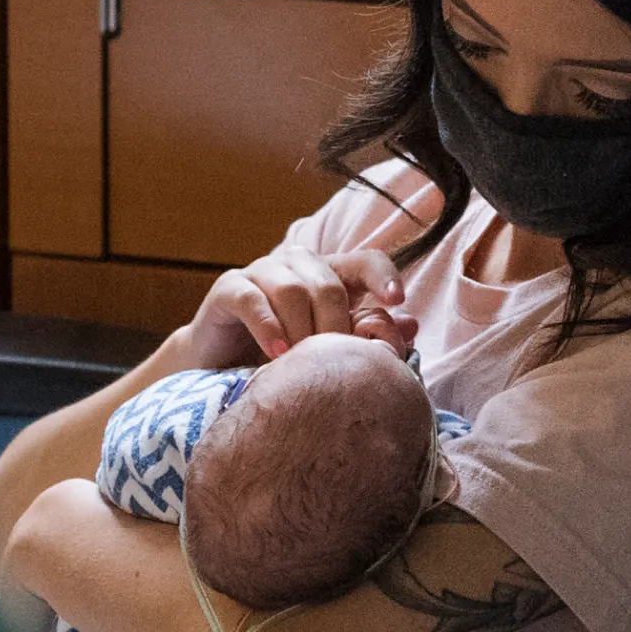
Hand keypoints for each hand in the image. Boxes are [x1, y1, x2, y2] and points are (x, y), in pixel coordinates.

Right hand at [176, 245, 414, 365]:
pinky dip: (268, 327)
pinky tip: (276, 354)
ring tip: (301, 364)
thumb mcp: (327, 351)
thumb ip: (366, 336)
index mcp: (327, 274)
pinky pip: (252, 298)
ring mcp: (260, 272)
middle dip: (335, 327)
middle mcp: (295, 264)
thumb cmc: (280, 359)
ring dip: (301, 330)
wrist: (219, 370)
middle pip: (328, 284)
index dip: (383, 275)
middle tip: (334, 364)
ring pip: (292, 288)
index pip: (364, 261)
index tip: (396, 300)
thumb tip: (411, 325)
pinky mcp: (227, 288)